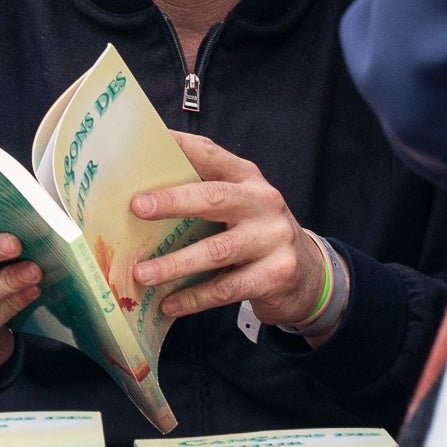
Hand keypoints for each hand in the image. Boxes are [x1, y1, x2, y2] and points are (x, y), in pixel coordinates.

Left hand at [128, 132, 326, 327]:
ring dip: (175, 264)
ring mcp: (272, 239)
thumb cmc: (256, 234)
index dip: (179, 146)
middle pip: (215, 198)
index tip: (146, 142)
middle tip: (137, 207)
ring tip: (142, 274)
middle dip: (173, 201)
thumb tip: (139, 196)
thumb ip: (203, 194)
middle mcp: (263, 202)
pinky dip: (193, 298)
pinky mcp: (275, 275)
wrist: (308, 275)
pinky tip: (168, 304)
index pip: (211, 154)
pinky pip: (226, 289)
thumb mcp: (238, 205)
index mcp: (247, 178)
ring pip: (217, 251)